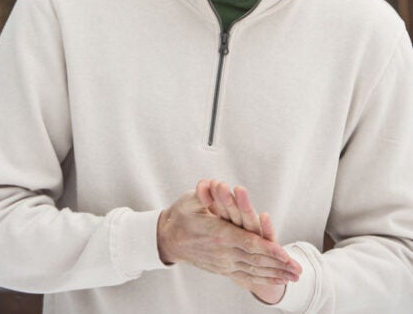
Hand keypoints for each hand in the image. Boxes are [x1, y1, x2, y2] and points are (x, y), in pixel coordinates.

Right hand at [157, 188, 298, 297]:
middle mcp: (222, 252)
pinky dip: (261, 279)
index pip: (248, 243)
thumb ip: (203, 193)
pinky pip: (244, 276)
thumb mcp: (190, 201)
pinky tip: (274, 281)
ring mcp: (222, 263)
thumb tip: (209, 183)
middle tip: (297, 269)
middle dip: (278, 265)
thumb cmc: (180, 217)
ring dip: (274, 273)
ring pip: (253, 270)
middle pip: (255, 259)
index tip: (284, 254)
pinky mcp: (221, 269)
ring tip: (293, 277)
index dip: (267, 249)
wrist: (168, 239)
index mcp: (217, 234)